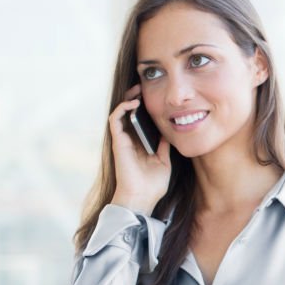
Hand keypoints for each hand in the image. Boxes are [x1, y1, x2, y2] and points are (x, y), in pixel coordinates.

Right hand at [109, 85, 171, 214]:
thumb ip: (163, 146)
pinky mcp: (118, 142)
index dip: (145, 107)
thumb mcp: (163, 161)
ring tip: (138, 90)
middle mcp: (129, 140)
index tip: (155, 95)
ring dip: (128, 99)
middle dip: (135, 98)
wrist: (142, 198)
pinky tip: (134, 103)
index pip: (140, 120)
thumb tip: (169, 131)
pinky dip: (122, 109)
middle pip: (129, 114)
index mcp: (140, 144)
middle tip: (144, 87)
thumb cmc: (152, 184)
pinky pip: (115, 120)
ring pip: (120, 113)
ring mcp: (122, 140)